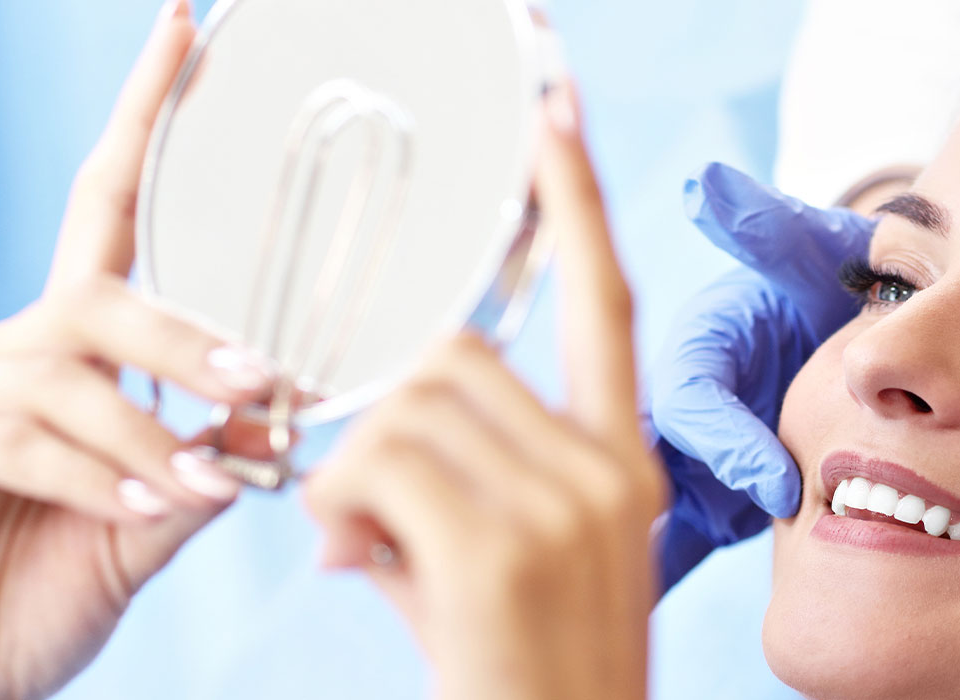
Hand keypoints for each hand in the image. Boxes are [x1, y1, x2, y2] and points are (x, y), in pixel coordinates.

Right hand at [0, 3, 279, 697]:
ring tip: (214, 476)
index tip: (187, 26)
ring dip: (152, 422)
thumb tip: (269, 422)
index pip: (107, 211)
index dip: (144, 117)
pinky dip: (98, 470)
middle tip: (266, 379)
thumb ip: (195, 473)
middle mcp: (4, 357)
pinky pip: (18, 437)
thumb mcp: (138, 533)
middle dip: (186, 336)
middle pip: (99, 292)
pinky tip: (148, 503)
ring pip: (65, 365)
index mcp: (66, 357)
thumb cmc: (26, 598)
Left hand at [304, 78, 665, 699]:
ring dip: (352, 471)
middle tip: (362, 507)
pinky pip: (374, 464)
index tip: (553, 109)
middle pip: (453, 356)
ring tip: (364, 548)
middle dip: (384, 417)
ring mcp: (563, 504)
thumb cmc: (528, 679)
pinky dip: (337, 509)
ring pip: (404, 407)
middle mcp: (607, 467)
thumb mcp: (516, 568)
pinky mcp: (501, 548)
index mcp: (622, 460)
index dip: (574, 201)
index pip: (603, 301)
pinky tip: (355, 564)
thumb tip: (346, 461)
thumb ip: (458, 482)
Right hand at [647, 163, 871, 581]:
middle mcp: (678, 405)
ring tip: (629, 615)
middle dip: (660, 520)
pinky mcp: (700, 501)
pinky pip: (667, 543)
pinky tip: (629, 630)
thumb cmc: (821, 284)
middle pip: (649, 464)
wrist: (839, 325)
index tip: (778, 483)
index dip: (728, 441)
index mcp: (697, 348)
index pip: (694, 398)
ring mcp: (684, 459)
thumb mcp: (804, 253)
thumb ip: (769, 228)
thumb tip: (711, 188)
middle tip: (683, 575)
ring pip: (643, 512)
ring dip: (640, 559)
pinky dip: (652, 579)